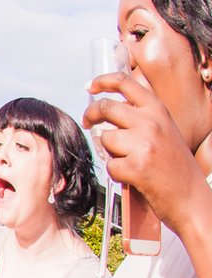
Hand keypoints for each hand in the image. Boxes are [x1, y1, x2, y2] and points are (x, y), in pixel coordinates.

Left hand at [85, 71, 209, 231]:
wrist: (190, 196)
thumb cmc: (174, 165)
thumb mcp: (164, 130)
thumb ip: (141, 117)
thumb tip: (107, 109)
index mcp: (158, 110)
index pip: (126, 83)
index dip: (103, 81)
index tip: (90, 87)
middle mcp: (151, 122)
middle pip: (106, 107)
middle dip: (91, 114)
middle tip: (87, 122)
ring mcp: (143, 144)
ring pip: (105, 138)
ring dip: (110, 151)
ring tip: (130, 161)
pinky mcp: (135, 167)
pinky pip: (109, 165)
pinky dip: (116, 173)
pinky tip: (133, 176)